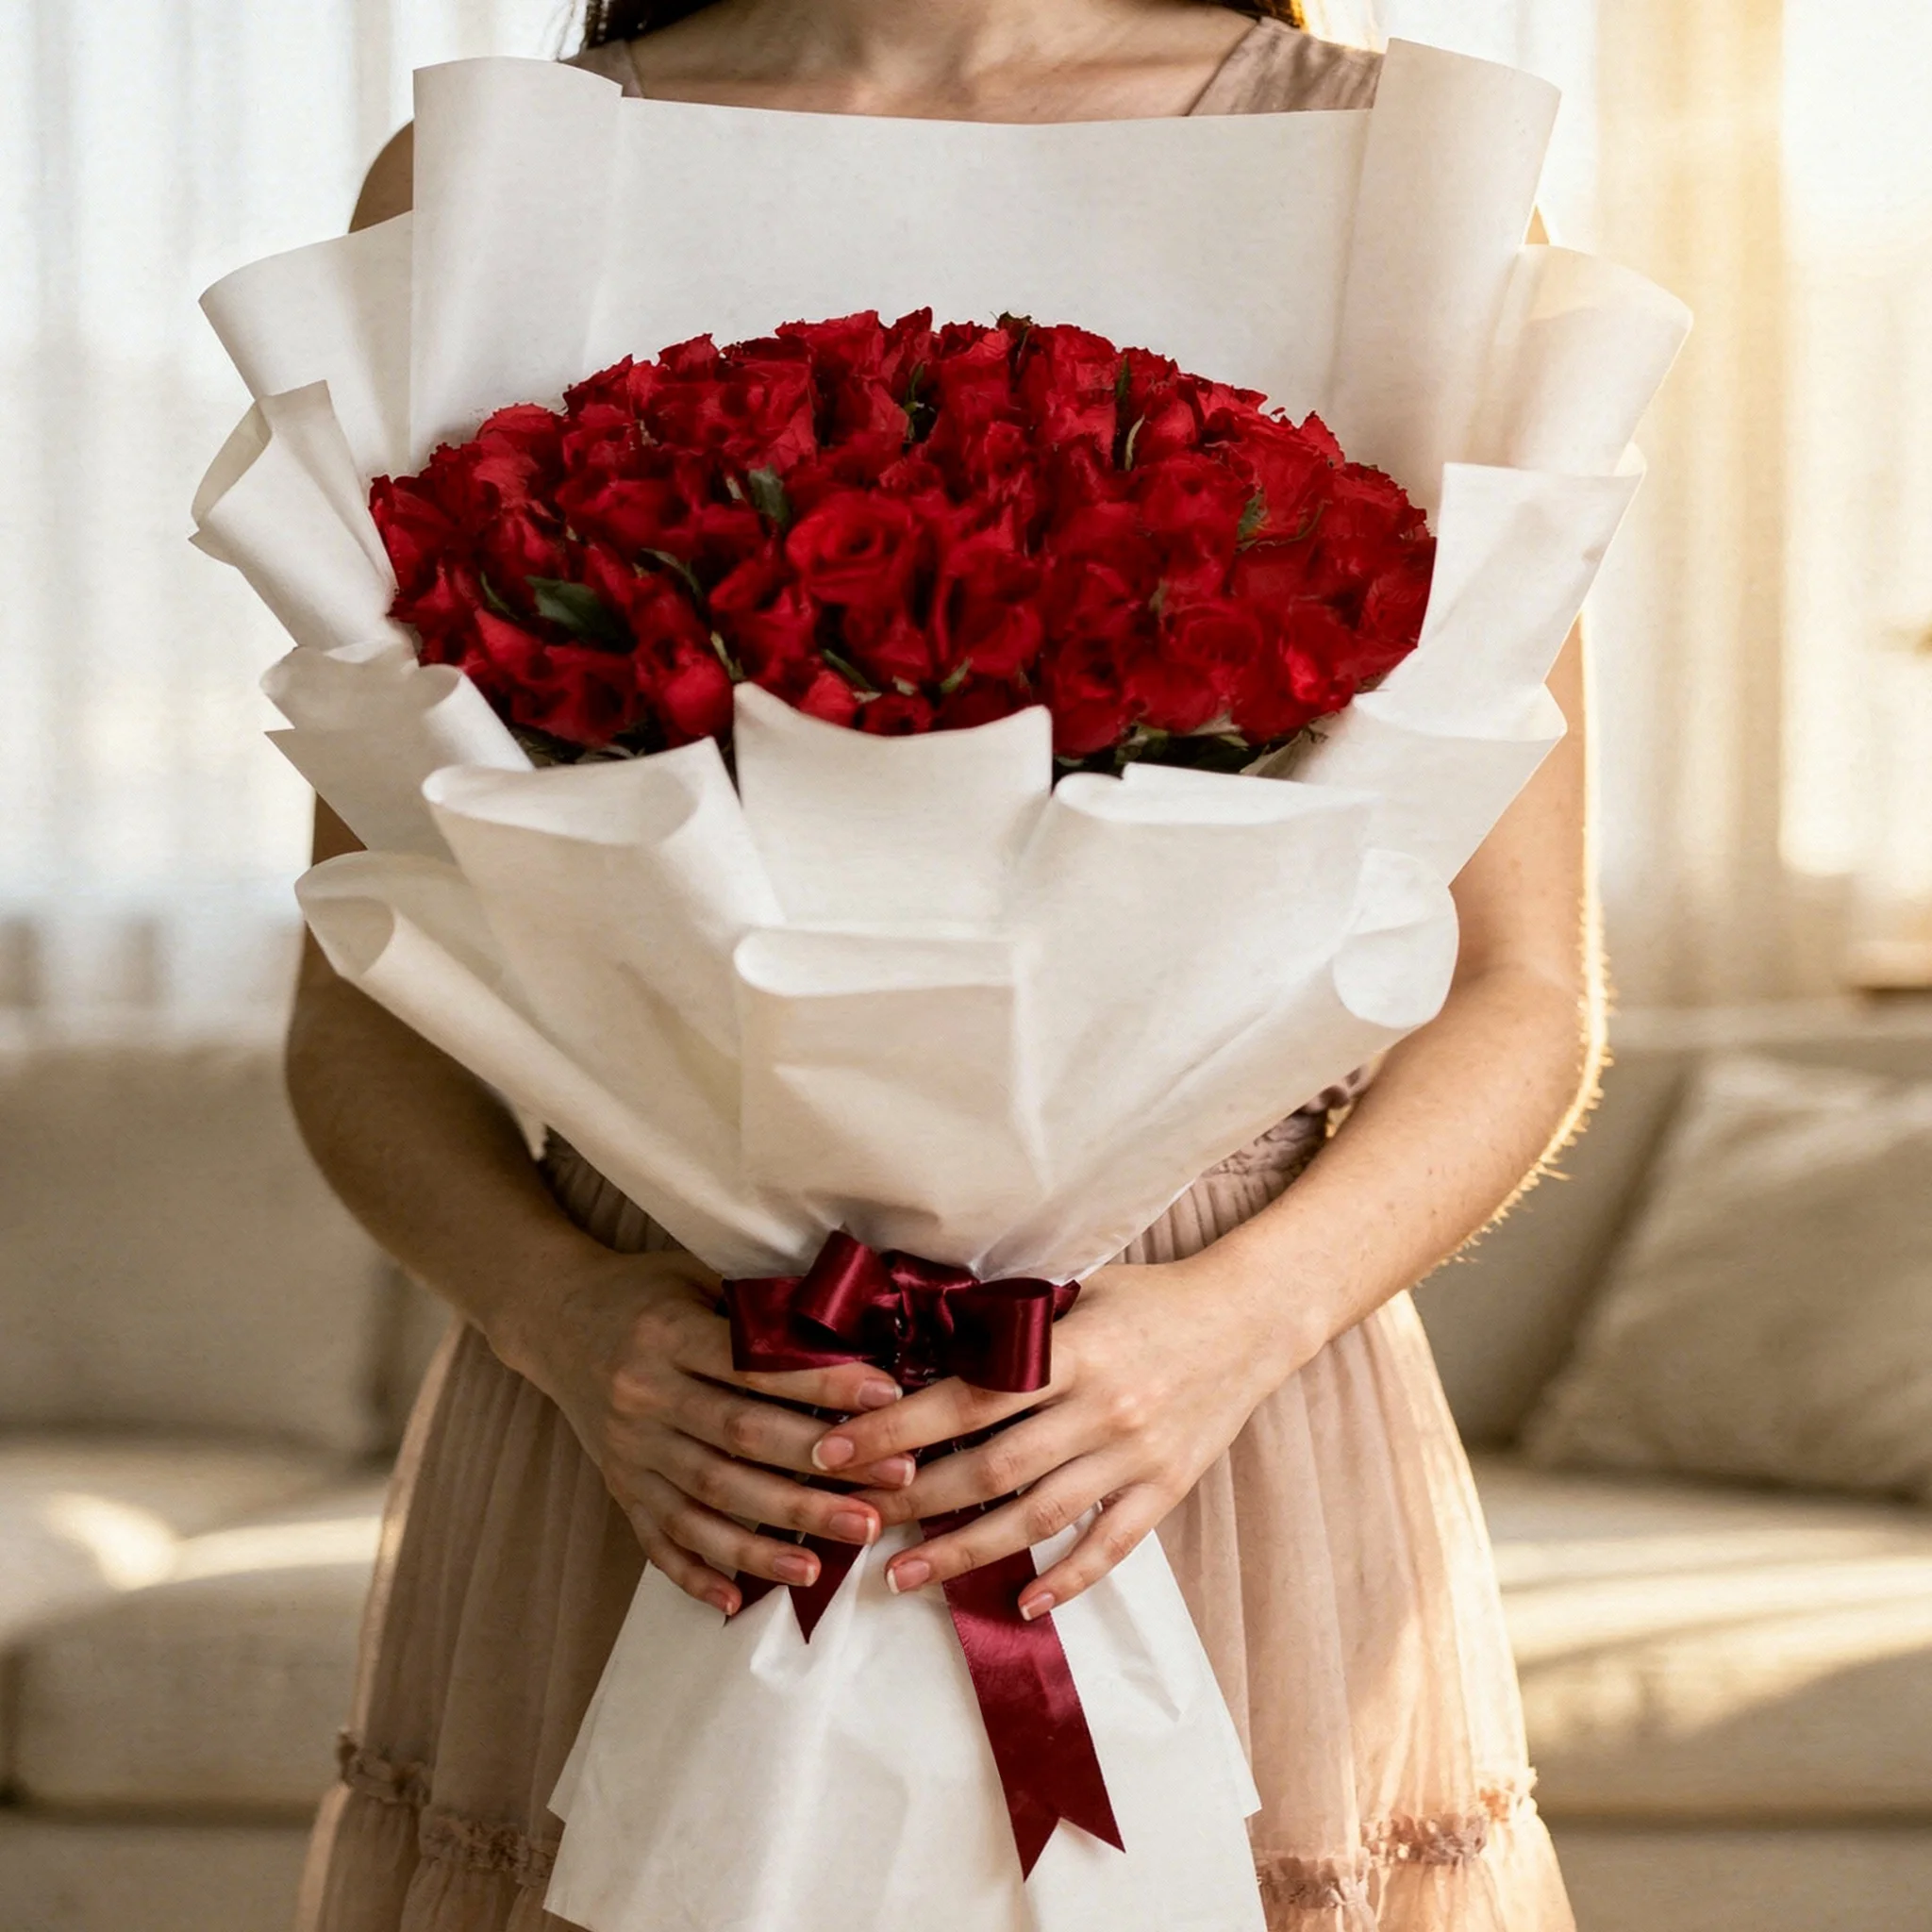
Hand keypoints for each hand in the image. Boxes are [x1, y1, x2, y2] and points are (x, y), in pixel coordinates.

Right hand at [499, 1247, 918, 1614]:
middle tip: (891, 1485)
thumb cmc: (644, 1291)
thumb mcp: (695, 1273)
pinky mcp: (619, 1488)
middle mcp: (643, 1395)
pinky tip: (740, 1599)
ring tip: (833, 1556)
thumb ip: (760, 1305)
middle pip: (739, 1440)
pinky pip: (657, 1539)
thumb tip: (853, 1321)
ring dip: (771, 1534)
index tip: (885, 1397)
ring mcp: (629, 1450)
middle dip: (820, 1469)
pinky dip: (696, 1572)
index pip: (754, 1367)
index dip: (820, 1385)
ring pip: (706, 1500)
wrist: (551, 1317)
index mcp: (667, 1335)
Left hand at [814, 1253, 1303, 1618]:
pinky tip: (1018, 1601)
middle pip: (992, 1467)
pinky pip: (1108, 1545)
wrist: (1251, 1318)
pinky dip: (1064, 1578)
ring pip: (1038, 1517)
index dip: (898, 1426)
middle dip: (914, 1498)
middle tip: (852, 1520)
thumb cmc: (1152, 1298)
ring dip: (965, 1551)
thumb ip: (1013, 1327)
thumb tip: (924, 1346)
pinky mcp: (1166, 1489)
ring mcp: (1136, 1455)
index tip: (838, 1448)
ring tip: (905, 1577)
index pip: (968, 1397)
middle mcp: (1103, 1408)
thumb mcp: (1079, 1293)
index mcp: (1073, 1351)